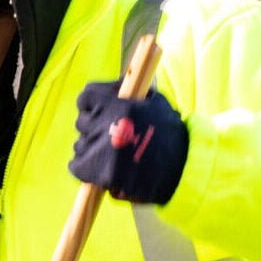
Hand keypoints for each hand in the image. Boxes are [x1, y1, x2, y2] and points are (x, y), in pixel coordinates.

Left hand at [68, 80, 189, 204]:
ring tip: (109, 154)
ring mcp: (101, 151)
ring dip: (91, 148)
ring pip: (80, 145)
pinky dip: (85, 168)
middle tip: (108, 135)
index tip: (98, 109)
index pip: (86, 97)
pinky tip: (100, 168)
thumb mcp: (155, 102)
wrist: (182, 169)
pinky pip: (78, 166)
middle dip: (93, 127)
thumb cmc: (170, 135)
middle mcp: (107, 126)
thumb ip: (130, 93)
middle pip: (82, 122)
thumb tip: (114, 86)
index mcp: (119, 105)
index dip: (91, 104)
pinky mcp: (98, 173)